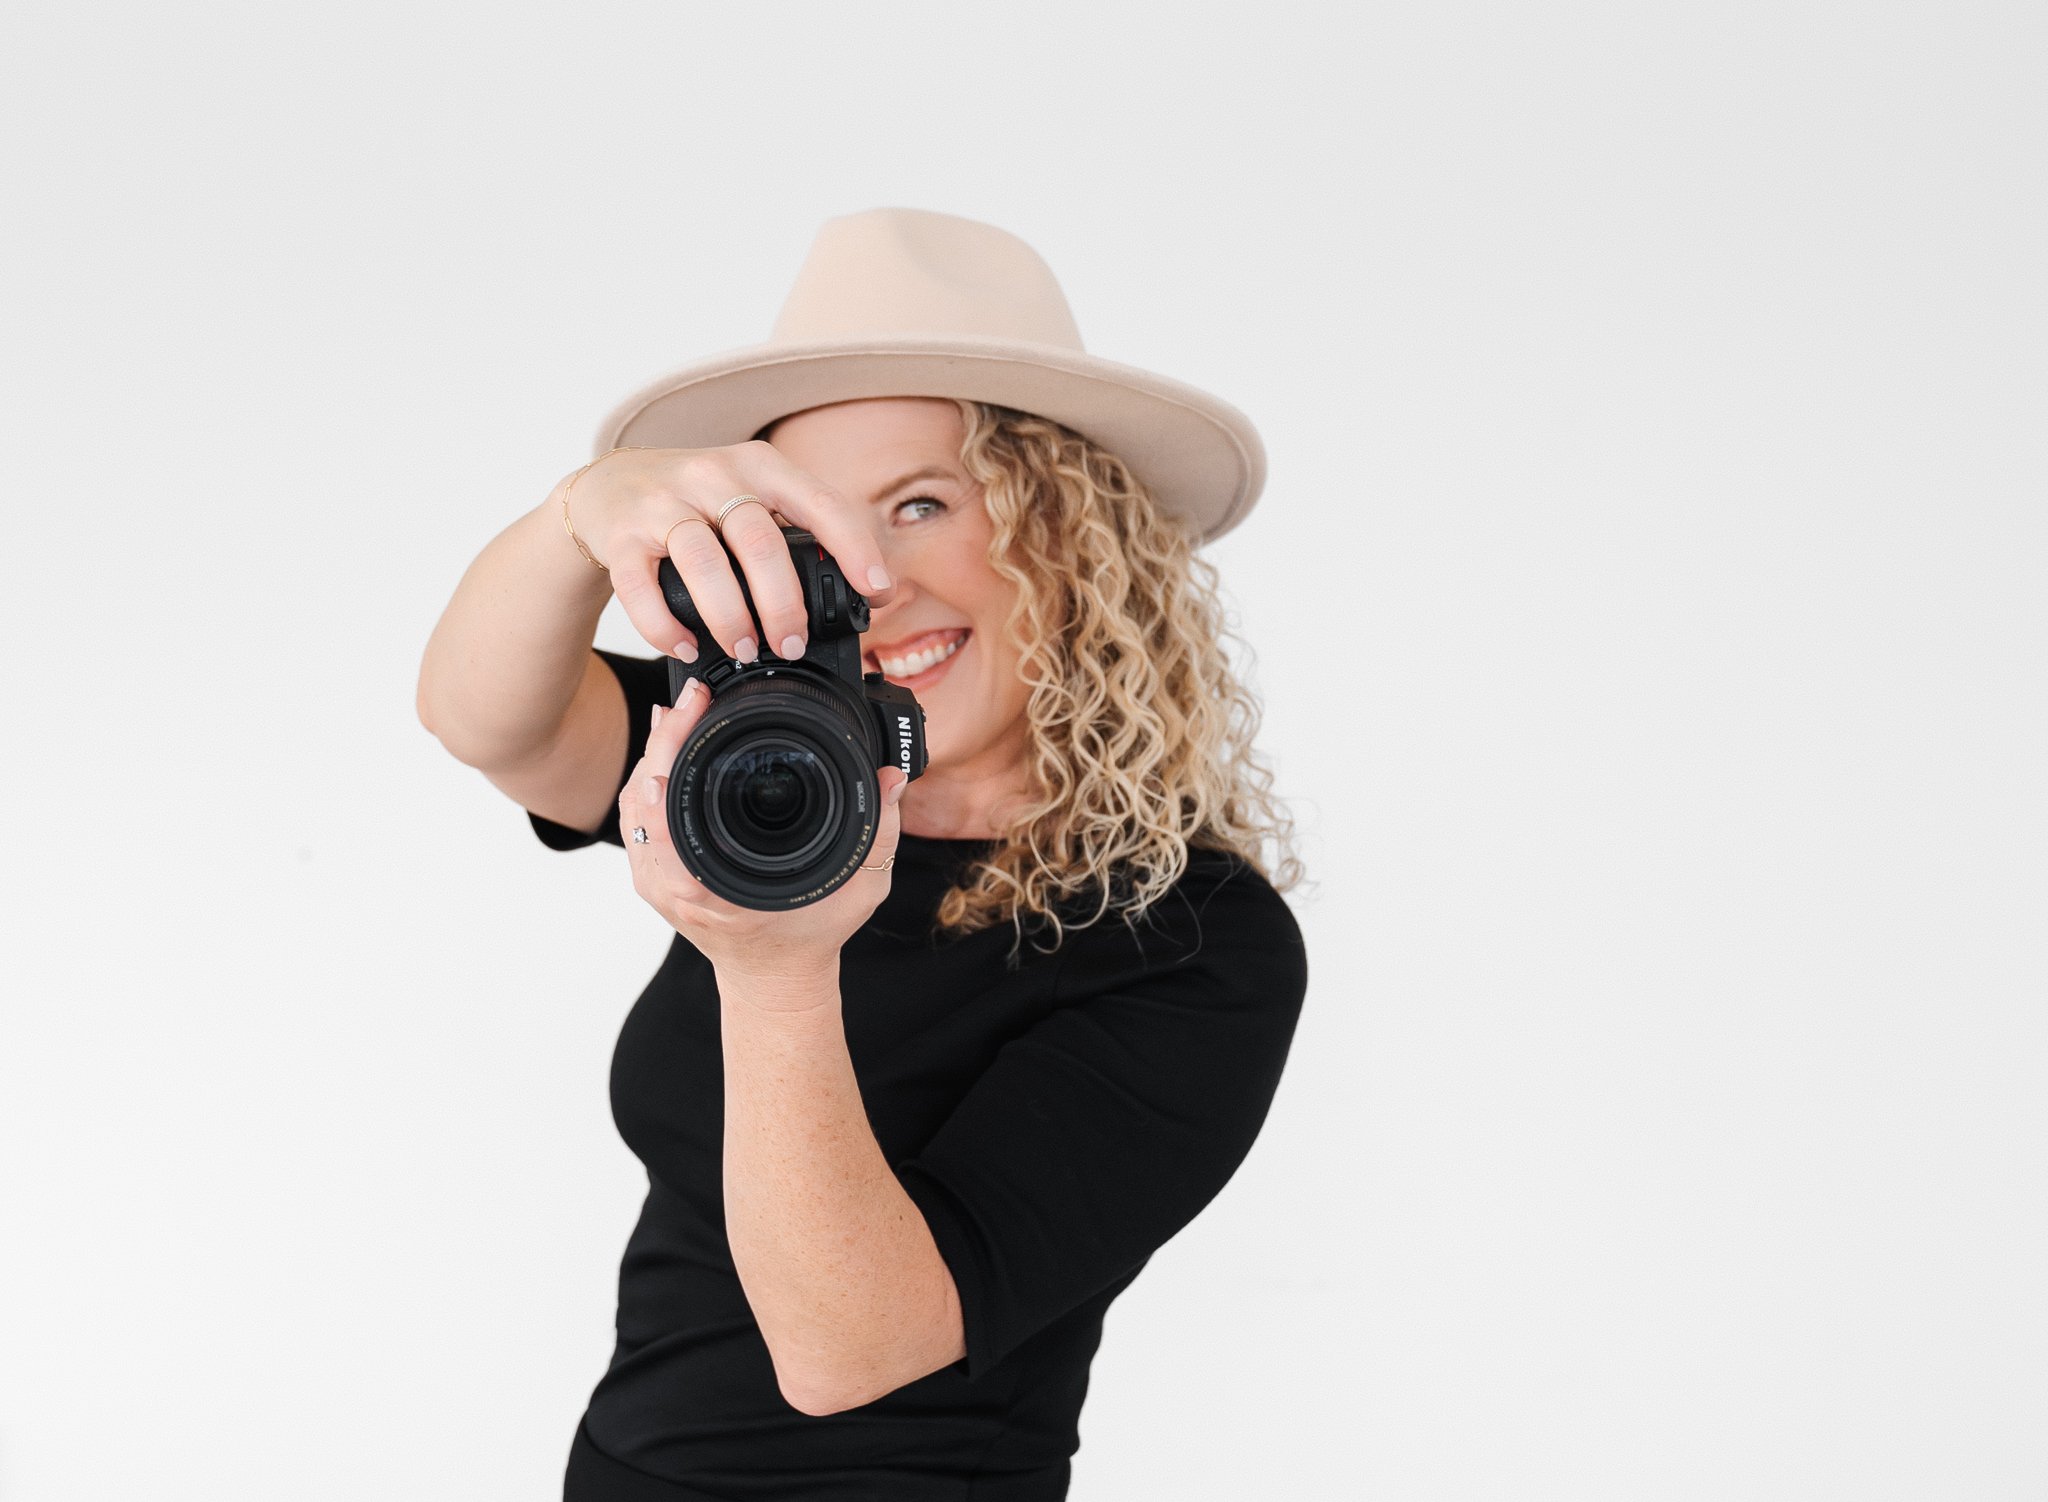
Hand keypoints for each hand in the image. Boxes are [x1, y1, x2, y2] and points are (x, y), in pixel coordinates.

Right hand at [560, 441, 897, 664]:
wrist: (607, 486)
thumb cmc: (697, 501)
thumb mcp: (752, 496)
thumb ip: (800, 533)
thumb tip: (868, 594)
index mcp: (759, 467)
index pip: (819, 502)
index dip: (854, 547)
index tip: (877, 590)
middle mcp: (712, 476)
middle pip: (760, 542)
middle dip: (784, 604)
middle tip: (792, 645)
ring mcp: (662, 503)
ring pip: (704, 563)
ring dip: (731, 618)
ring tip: (745, 651)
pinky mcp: (620, 536)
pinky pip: (641, 588)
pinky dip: (666, 627)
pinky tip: (685, 647)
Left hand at [618, 676, 909, 989]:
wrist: (775, 978)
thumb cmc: (813, 934)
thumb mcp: (861, 886)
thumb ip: (879, 830)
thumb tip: (891, 776)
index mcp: (715, 890)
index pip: (671, 817)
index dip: (672, 759)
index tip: (690, 716)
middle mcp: (676, 887)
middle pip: (645, 799)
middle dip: (664, 739)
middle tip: (694, 698)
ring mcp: (658, 884)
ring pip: (634, 806)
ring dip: (652, 755)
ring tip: (680, 713)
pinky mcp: (654, 877)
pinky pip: (637, 821)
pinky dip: (647, 780)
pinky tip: (666, 750)